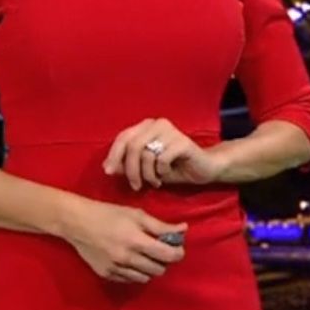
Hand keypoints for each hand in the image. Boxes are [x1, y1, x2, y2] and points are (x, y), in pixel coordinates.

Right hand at [62, 197, 186, 283]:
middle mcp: (128, 258)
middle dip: (163, 260)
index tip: (177, 248)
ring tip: (144, 255)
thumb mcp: (136, 214)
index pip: (168, 256)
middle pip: (159, 270)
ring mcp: (116, 269)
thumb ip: (160, 225)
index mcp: (136, 240)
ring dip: (150, 268)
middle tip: (158, 249)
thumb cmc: (108, 214)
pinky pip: (130, 280)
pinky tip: (130, 260)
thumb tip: (183, 230)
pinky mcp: (107, 275)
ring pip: (146, 277)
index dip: (178, 253)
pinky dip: (135, 272)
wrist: (78, 222)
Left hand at [102, 118, 224, 189]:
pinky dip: (161, 171)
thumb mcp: (146, 168)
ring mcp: (170, 131)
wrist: (202, 168)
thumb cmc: (172, 167)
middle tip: (135, 185)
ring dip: (147, 174)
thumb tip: (107, 167)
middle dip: (131, 170)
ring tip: (154, 182)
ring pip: (146, 154)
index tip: (108, 172)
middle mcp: (157, 124)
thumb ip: (128, 165)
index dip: (114, 155)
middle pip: (133, 146)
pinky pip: (162, 159)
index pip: (123, 137)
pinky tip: (167, 174)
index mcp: (146, 126)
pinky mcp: (182, 141)